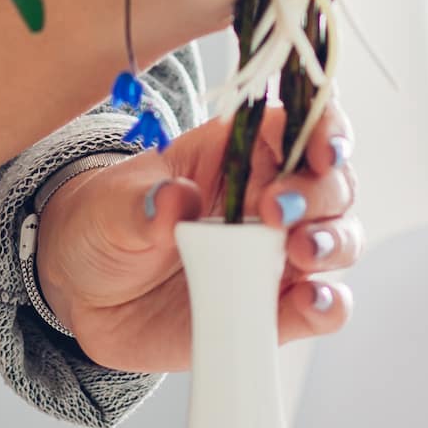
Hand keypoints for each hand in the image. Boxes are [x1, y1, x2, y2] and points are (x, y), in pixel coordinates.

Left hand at [35, 96, 361, 373]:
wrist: (87, 293)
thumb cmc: (106, 225)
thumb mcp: (111, 205)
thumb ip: (142, 203)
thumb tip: (174, 203)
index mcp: (237, 148)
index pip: (298, 121)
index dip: (323, 127)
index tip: (320, 150)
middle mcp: (269, 194)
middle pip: (331, 180)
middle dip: (319, 192)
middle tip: (278, 213)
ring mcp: (276, 252)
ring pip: (340, 237)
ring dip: (333, 242)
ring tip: (300, 253)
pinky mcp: (273, 306)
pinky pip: (320, 304)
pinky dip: (328, 304)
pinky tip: (313, 303)